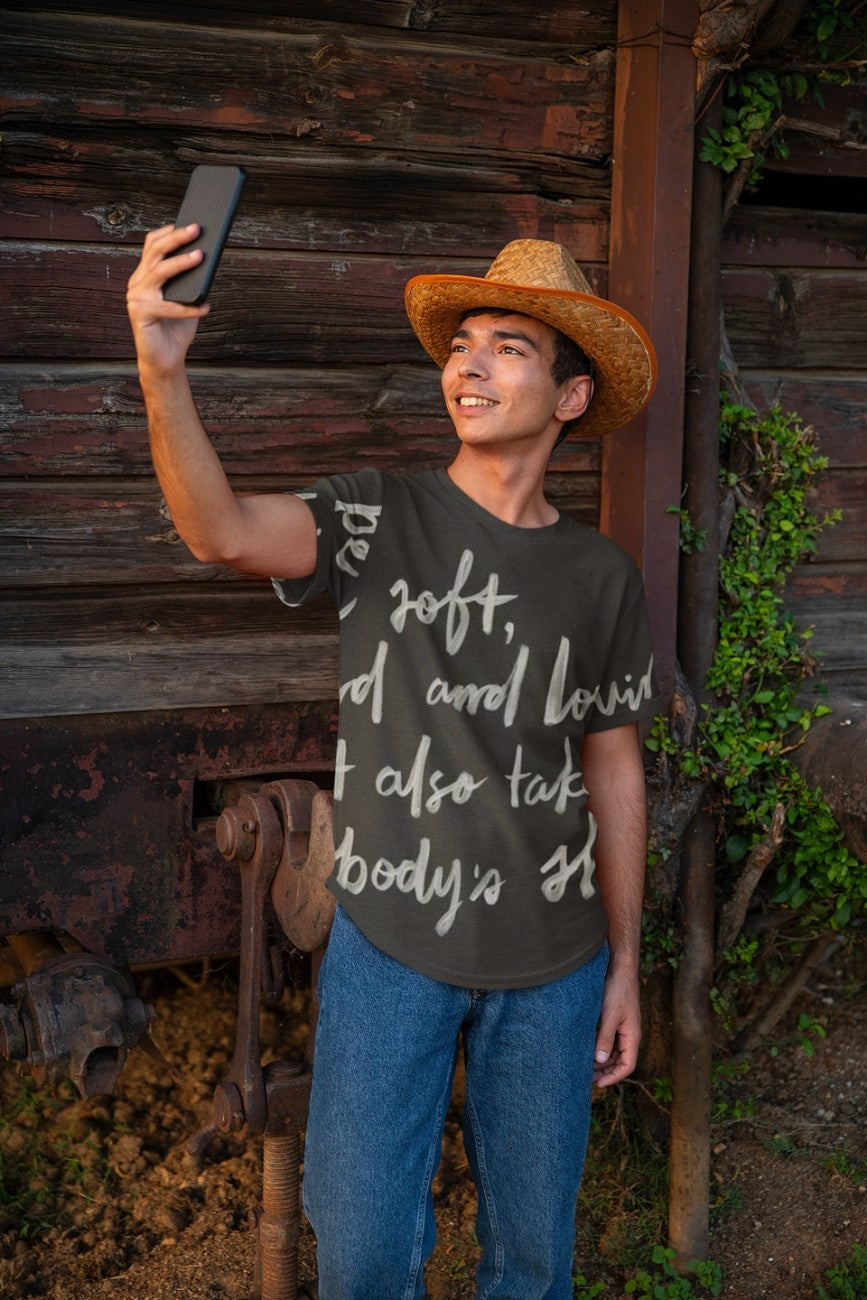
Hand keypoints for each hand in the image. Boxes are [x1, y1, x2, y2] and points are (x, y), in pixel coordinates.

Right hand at [126, 223, 210, 377]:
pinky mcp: (140, 315)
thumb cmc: (177, 328)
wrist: (165, 360)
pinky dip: (189, 307)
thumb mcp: (187, 299)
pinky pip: (168, 307)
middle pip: (155, 252)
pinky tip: (206, 307)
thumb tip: (207, 256)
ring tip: (200, 256)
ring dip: (181, 263)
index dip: (169, 232)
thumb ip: (192, 280)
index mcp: (145, 276)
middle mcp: (137, 283)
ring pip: (159, 272)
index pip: (152, 245)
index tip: (188, 222)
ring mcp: (136, 298)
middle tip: (196, 229)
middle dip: (176, 238)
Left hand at [593, 960, 640, 1087]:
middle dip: (605, 1071)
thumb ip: (605, 1038)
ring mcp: (622, 1027)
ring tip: (584, 1065)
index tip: (597, 1084)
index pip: (627, 1065)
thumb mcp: (610, 1015)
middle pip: (620, 1061)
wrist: (619, 967)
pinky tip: (586, 1048)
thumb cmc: (618, 990)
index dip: (613, 1077)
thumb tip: (601, 1061)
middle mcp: (629, 1034)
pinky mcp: (614, 1019)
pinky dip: (599, 1047)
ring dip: (601, 1060)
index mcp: (632, 1036)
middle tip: (586, 1077)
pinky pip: (608, 1039)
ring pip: (613, 1051)